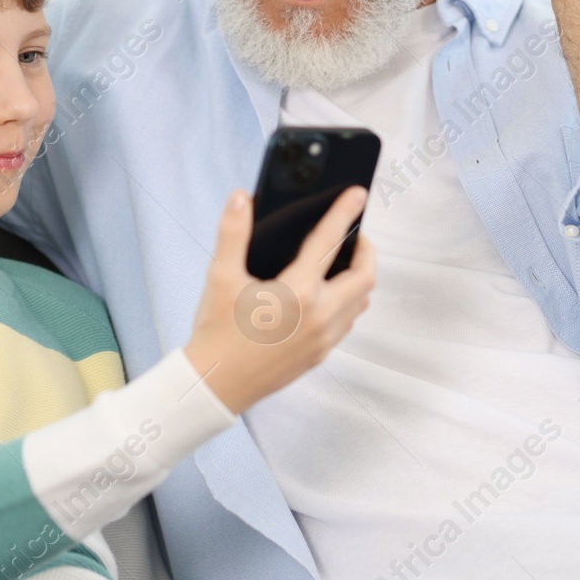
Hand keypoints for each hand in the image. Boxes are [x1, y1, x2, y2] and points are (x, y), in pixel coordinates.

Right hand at [184, 185, 375, 413]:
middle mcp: (320, 316)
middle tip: (352, 234)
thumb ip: (233, 232)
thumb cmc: (216, 333)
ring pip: (361, 302)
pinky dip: (347, 303)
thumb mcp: (220, 277)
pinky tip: (326, 297)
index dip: (344, 212)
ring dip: (358, 278)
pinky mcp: (319, 355)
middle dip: (364, 249)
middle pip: (364, 276)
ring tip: (341, 263)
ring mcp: (323, 339)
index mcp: (298, 292)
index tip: (358, 194)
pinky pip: (347, 323)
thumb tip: (240, 198)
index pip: (329, 242)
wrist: (215, 385)